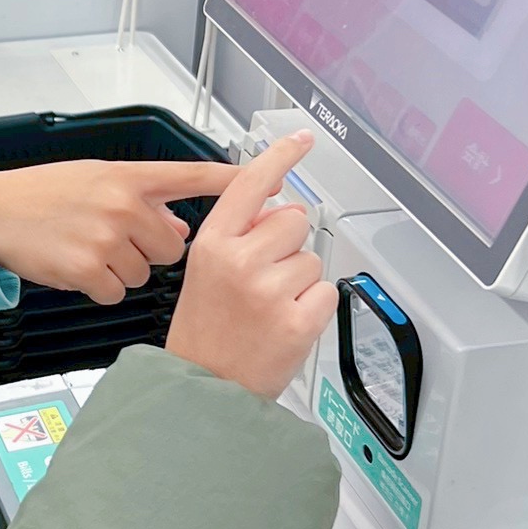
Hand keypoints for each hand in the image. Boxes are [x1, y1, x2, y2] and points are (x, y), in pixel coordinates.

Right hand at [0, 159, 237, 304]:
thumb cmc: (40, 196)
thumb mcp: (94, 182)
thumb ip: (140, 198)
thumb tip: (179, 223)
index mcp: (127, 176)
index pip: (194, 175)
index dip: (237, 179)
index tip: (277, 174)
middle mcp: (122, 203)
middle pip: (174, 244)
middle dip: (153, 250)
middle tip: (118, 240)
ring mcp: (107, 237)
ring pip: (146, 271)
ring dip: (123, 269)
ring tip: (89, 249)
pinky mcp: (89, 269)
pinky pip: (117, 290)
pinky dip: (101, 287)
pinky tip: (79, 269)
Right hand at [166, 132, 336, 399]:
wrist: (203, 390)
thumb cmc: (205, 334)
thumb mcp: (204, 273)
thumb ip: (240, 238)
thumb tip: (286, 213)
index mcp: (212, 244)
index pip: (250, 185)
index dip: (279, 157)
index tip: (301, 138)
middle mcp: (239, 261)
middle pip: (293, 221)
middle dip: (286, 247)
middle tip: (261, 282)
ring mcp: (269, 291)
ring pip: (310, 260)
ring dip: (298, 283)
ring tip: (268, 310)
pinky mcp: (297, 320)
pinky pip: (325, 293)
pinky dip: (312, 310)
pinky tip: (284, 326)